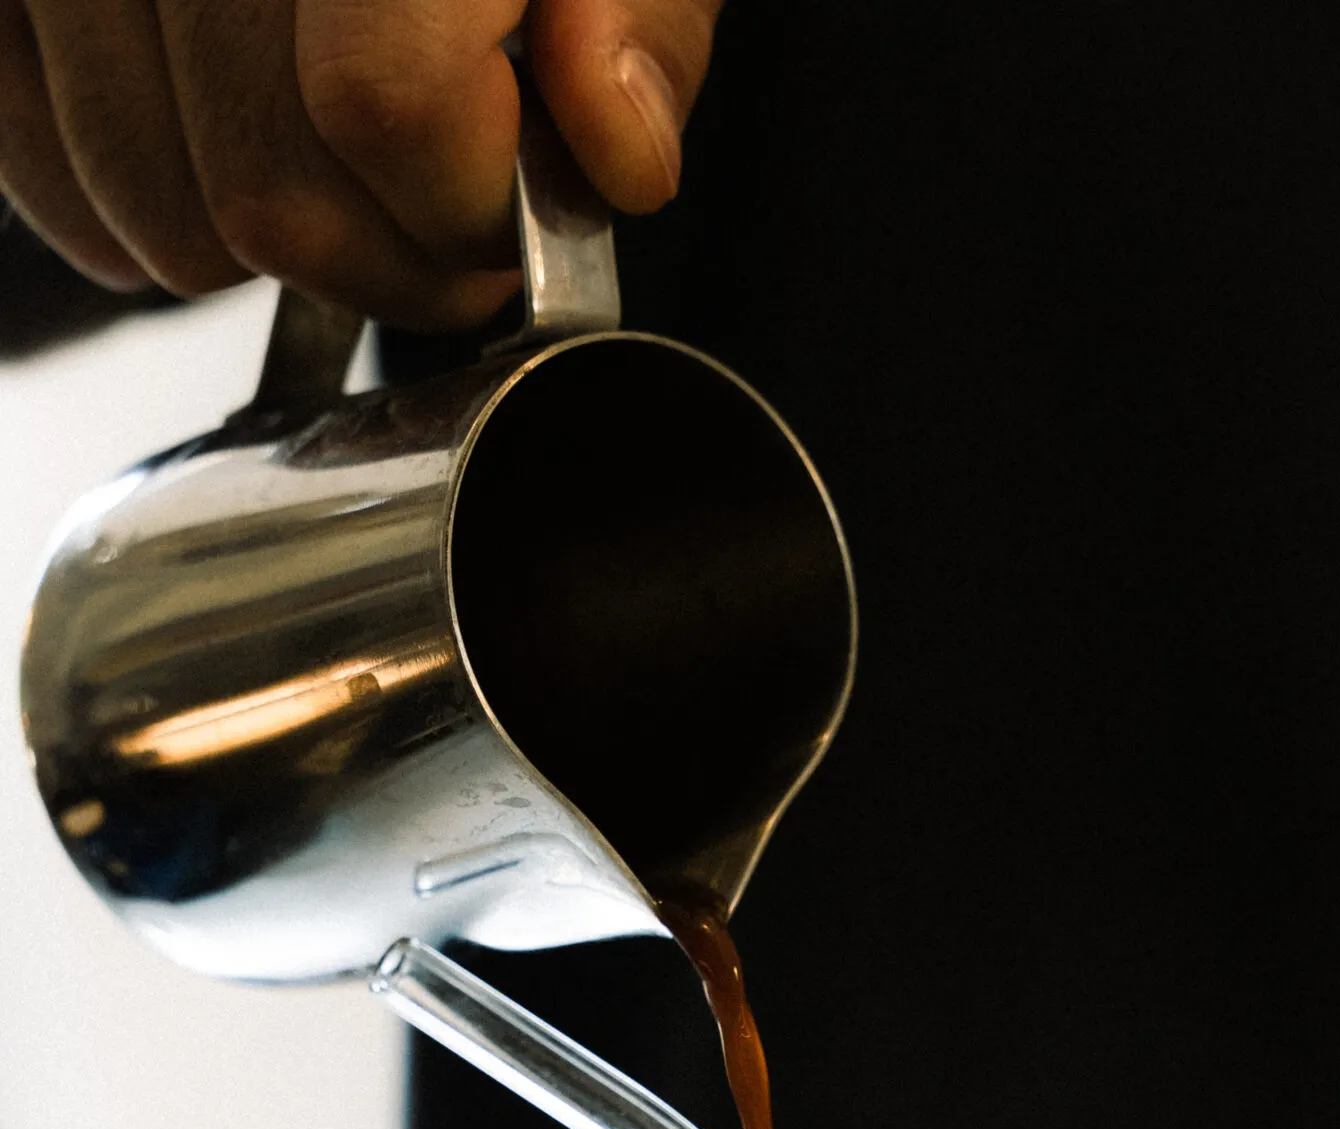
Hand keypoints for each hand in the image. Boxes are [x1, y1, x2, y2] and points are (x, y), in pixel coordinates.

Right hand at [0, 0, 720, 326]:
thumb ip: (640, 6)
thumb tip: (617, 143)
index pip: (385, 106)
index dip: (475, 205)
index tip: (523, 205)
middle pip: (271, 192)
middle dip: (394, 255)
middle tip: (453, 209)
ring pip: (163, 218)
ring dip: (278, 245)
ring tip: (348, 159)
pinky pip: (61, 190)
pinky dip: (163, 206)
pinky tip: (242, 133)